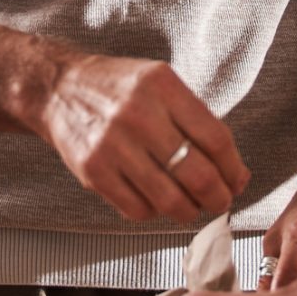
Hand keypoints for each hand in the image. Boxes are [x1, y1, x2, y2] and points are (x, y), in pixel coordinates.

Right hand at [28, 52, 250, 222]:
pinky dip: (154, 212)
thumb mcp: (161, 83)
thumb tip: (235, 172)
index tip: (237, 180)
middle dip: (218, 197)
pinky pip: (137, 209)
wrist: (60, 89)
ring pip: (169, 199)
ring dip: (189, 210)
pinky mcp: (94, 171)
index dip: (233, 168)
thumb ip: (197, 120)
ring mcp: (113, 145)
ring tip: (191, 205)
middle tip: (220, 201)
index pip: (215, 138)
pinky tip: (157, 200)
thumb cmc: (119, 88)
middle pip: (197, 174)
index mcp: (162, 87)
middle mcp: (139, 115)